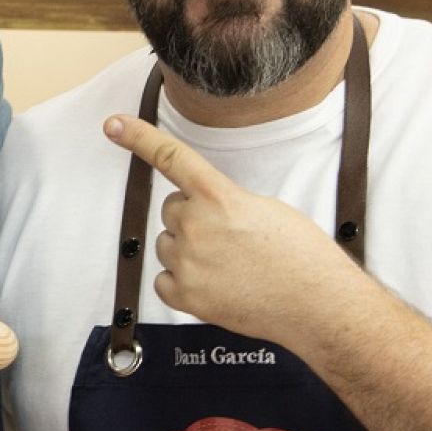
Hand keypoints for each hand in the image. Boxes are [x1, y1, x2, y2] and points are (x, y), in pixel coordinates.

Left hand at [103, 115, 368, 344]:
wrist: (318, 305)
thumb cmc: (303, 257)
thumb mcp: (265, 209)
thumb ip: (226, 201)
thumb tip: (207, 209)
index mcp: (219, 197)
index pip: (172, 158)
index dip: (139, 138)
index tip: (114, 125)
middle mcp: (196, 226)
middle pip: (172, 210)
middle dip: (193, 219)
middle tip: (230, 239)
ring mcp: (187, 263)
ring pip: (167, 244)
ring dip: (188, 251)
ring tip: (228, 266)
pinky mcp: (185, 296)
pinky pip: (164, 280)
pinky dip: (183, 283)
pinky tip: (214, 286)